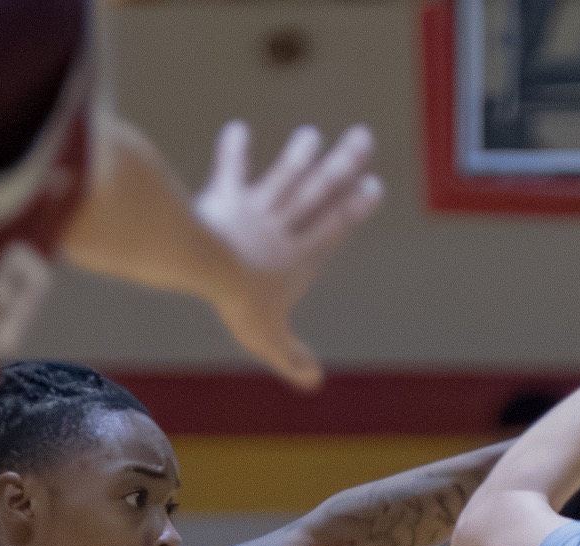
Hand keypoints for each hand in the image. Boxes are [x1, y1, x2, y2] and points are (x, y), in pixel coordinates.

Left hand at [194, 121, 384, 389]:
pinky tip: (237, 129)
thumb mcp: (269, 340)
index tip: (374, 185)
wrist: (205, 264)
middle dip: (341, 167)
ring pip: (283, 179)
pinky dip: (233, 151)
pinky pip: (230, 172)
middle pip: (317, 194)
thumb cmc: (241, 303)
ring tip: (312, 136)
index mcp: (298, 259)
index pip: (332, 230)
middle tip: (363, 138)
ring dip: (298, 157)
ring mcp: (255, 210)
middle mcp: (282, 228)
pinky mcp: (224, 198)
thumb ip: (292, 359)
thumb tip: (313, 381)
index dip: (354, 207)